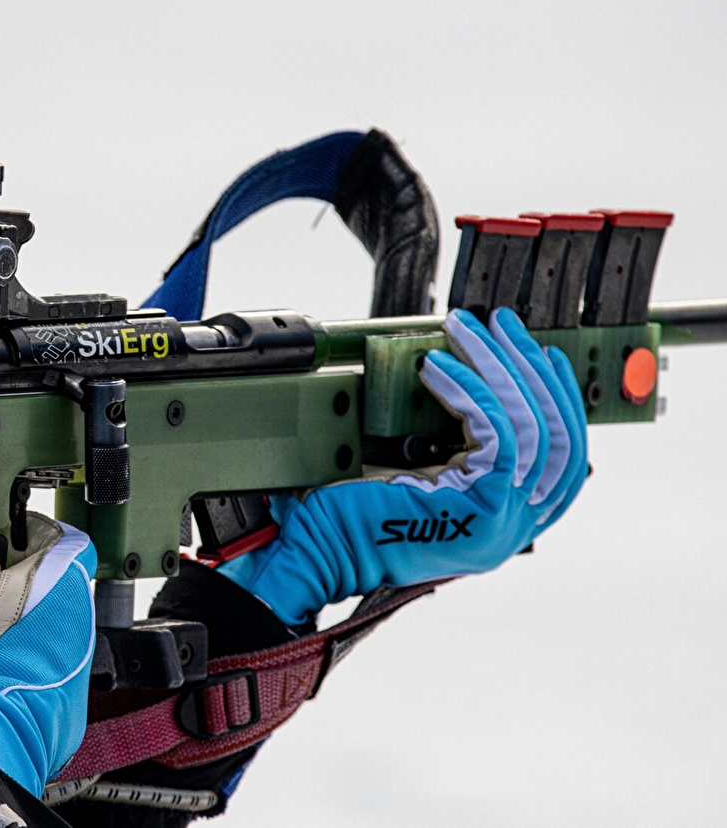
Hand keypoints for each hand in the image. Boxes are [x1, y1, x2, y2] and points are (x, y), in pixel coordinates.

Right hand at [0, 426, 97, 795]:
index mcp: (63, 576)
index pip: (52, 529)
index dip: (15, 527)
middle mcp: (82, 618)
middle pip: (48, 576)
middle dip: (10, 575)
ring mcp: (77, 666)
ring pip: (46, 622)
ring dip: (13, 618)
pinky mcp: (63, 704)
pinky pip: (42, 666)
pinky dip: (16, 661)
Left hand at [219, 308, 588, 624]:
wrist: (315, 553)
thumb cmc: (348, 516)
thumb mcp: (413, 473)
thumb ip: (448, 441)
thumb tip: (454, 373)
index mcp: (504, 521)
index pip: (562, 458)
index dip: (558, 401)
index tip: (541, 355)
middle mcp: (514, 526)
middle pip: (556, 435)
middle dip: (530, 370)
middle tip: (503, 324)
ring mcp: (503, 520)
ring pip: (530, 426)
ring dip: (497, 366)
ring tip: (468, 330)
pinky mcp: (481, 506)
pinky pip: (495, 432)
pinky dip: (469, 391)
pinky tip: (438, 367)